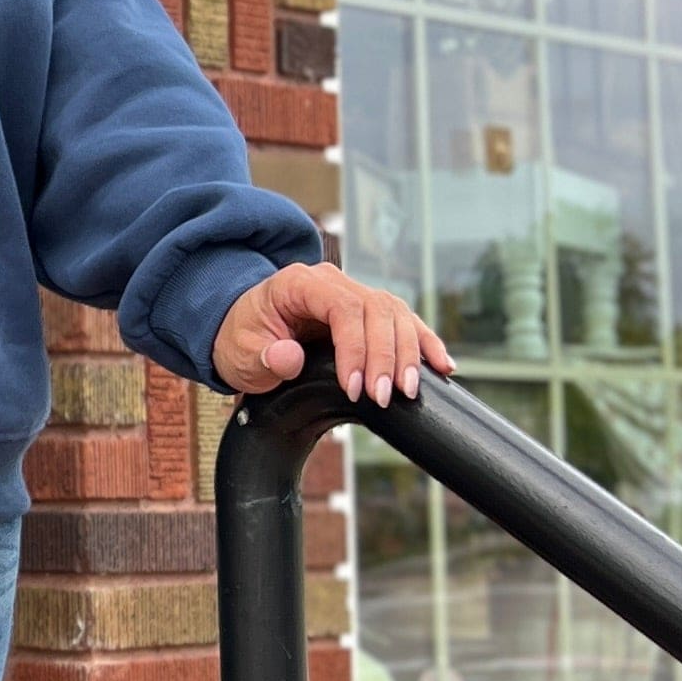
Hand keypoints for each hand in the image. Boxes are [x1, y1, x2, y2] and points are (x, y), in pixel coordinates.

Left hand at [212, 261, 453, 410]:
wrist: (243, 331)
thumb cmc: (241, 339)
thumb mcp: (239, 353)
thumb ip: (262, 357)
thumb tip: (288, 357)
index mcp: (300, 284)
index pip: (344, 308)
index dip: (356, 348)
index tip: (354, 388)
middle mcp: (333, 283)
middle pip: (378, 310)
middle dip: (385, 356)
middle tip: (384, 397)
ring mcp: (354, 295)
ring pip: (397, 315)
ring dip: (408, 354)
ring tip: (408, 391)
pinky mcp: (368, 314)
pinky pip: (404, 322)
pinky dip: (424, 343)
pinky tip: (442, 366)